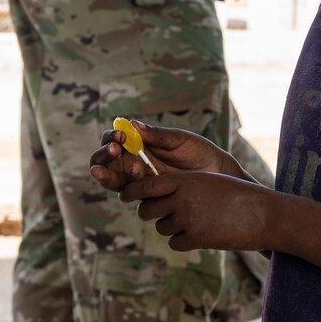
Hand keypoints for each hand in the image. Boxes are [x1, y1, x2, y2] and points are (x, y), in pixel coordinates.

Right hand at [88, 119, 240, 192]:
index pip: (113, 142)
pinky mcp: (147, 198)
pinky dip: (126, 183)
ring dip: (107, 171)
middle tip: (114, 149)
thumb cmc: (199, 153)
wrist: (218, 175)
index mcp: (138, 147)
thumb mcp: (178, 140)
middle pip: (104, 162)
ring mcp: (138, 183)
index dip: (110, 138)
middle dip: (102, 155)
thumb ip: (155, 135)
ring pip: (110, 180)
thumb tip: (130, 123)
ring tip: (119, 159)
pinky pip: (127, 194)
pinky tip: (137, 172)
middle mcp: (133, 165)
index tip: (120, 135)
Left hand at [121, 170, 275, 252]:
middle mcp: (182, 198)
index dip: (131, 192)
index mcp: (184, 180)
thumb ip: (183, 185)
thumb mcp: (208, 181)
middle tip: (158, 214)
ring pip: (161, 227)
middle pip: (146, 210)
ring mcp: (188, 219)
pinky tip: (199, 235)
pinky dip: (182, 241)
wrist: (264, 214)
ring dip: (171, 227)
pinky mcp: (196, 238)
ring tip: (193, 222)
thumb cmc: (238, 195)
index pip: (145, 186)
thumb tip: (159, 192)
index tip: (124, 195)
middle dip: (149, 213)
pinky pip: (175, 242)